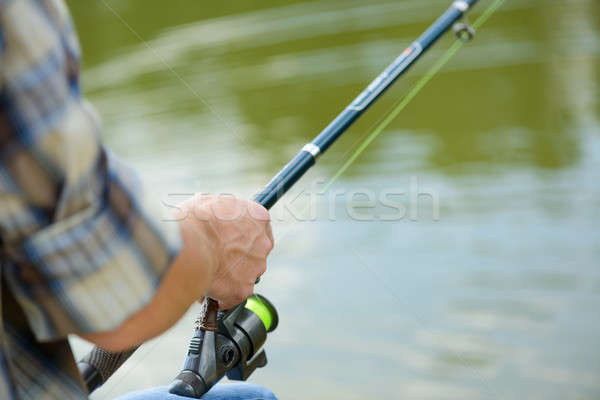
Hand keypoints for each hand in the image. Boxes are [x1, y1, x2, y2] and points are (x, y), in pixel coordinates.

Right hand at [183, 194, 273, 308]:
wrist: (187, 244)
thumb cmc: (195, 220)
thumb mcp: (209, 202)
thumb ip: (220, 213)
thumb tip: (212, 216)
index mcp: (258, 218)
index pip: (259, 229)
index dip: (244, 236)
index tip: (234, 240)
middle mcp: (262, 244)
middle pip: (253, 254)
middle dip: (236, 258)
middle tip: (216, 257)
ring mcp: (255, 268)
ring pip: (243, 276)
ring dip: (228, 277)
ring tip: (205, 272)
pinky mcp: (243, 289)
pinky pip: (232, 296)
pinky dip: (220, 295)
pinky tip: (205, 287)